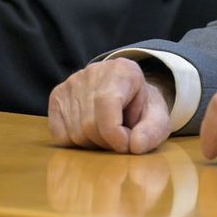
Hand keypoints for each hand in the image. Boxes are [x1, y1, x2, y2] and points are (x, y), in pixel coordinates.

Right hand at [48, 57, 171, 153]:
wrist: (129, 97)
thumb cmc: (143, 111)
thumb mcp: (158, 120)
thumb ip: (152, 132)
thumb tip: (135, 145)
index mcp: (123, 70)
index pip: (106, 103)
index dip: (115, 133)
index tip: (126, 146)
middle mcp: (94, 71)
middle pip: (89, 124)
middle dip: (107, 142)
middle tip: (120, 139)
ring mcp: (72, 82)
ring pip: (75, 133)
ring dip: (93, 144)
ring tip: (107, 134)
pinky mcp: (57, 95)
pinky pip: (59, 134)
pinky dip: (75, 143)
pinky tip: (90, 133)